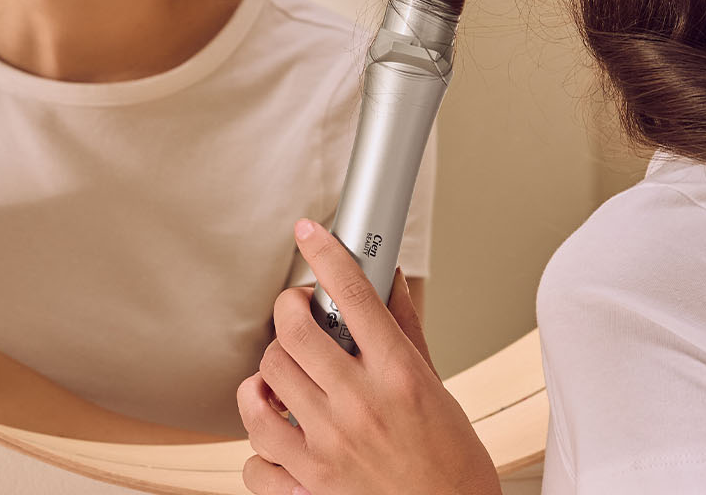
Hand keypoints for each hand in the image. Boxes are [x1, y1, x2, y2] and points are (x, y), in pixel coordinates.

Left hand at [237, 221, 499, 494]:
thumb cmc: (451, 462)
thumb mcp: (438, 387)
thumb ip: (406, 330)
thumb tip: (390, 279)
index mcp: (398, 375)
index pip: (352, 293)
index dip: (325, 252)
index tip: (310, 235)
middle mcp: (359, 406)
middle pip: (294, 329)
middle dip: (290, 309)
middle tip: (299, 313)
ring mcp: (328, 446)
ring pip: (264, 379)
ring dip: (269, 368)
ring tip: (285, 370)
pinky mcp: (308, 484)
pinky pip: (253, 453)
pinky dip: (258, 439)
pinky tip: (276, 426)